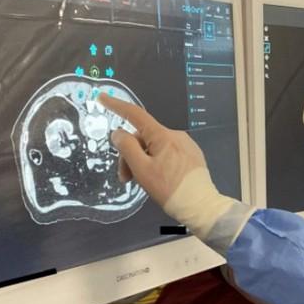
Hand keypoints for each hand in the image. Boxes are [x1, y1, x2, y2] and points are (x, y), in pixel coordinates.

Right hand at [98, 93, 233, 236]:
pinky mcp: (191, 156)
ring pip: (154, 147)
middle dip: (130, 155)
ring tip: (141, 182)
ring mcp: (185, 145)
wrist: (200, 205)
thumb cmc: (169, 188)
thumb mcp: (142, 169)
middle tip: (126, 178)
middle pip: (143, 138)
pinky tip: (158, 180)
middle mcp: (176, 135)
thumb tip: (119, 133)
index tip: (103, 98)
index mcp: (163, 135)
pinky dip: (156, 163)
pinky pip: (167, 153)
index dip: (117, 106)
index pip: (136, 115)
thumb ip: (127, 148)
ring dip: (142, 161)